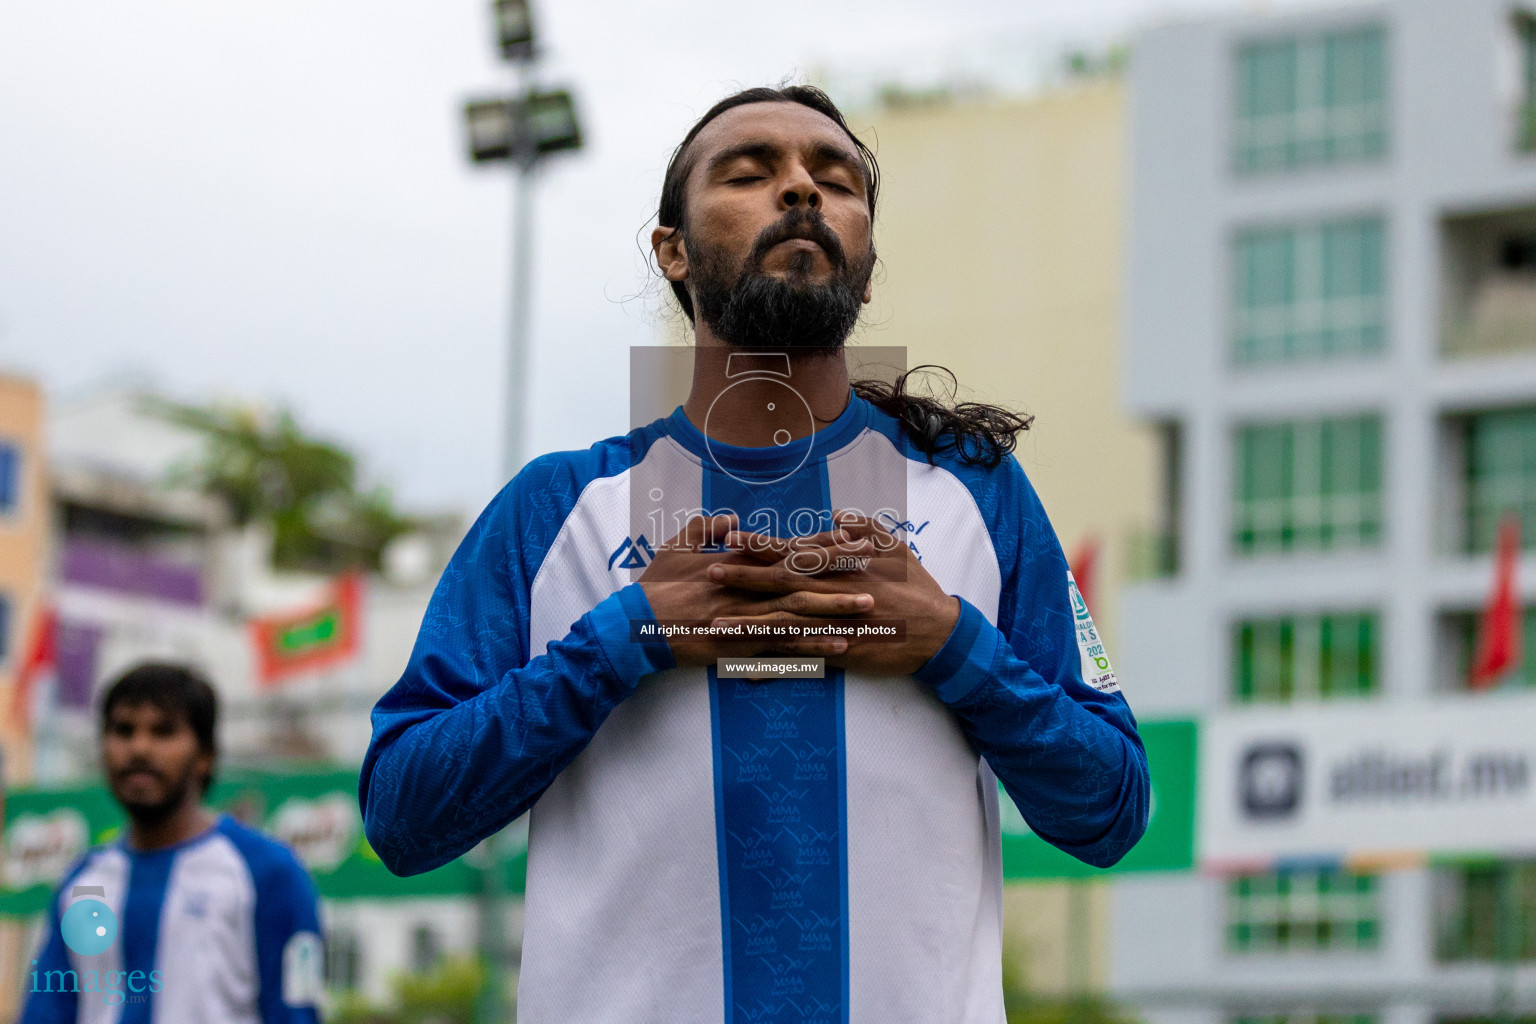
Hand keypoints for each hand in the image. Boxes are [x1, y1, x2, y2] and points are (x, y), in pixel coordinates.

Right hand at [636, 514, 875, 666]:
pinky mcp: (741, 645)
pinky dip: (812, 646)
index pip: (789, 549)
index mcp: (738, 561)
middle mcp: (748, 586)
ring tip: (869, 607)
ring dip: (837, 609)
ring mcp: (747, 616)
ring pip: (801, 611)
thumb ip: (706, 529)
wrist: (637, 625)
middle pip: (804, 576)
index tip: (852, 534)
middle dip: (841, 569)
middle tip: (876, 564)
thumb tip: (731, 520)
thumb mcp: (678, 546)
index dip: (822, 543)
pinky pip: (784, 647)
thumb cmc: (656, 586)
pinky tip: (839, 647)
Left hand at [703, 512, 960, 675]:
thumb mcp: (894, 546)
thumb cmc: (917, 587)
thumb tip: (835, 516)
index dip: (761, 545)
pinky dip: (774, 661)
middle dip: (744, 577)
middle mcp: (833, 590)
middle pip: (780, 582)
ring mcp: (835, 622)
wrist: (938, 632)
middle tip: (710, 572)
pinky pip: (800, 656)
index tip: (731, 538)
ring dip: (748, 620)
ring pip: (784, 620)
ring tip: (715, 621)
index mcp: (843, 564)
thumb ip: (863, 528)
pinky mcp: (840, 651)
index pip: (793, 551)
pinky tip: (747, 665)